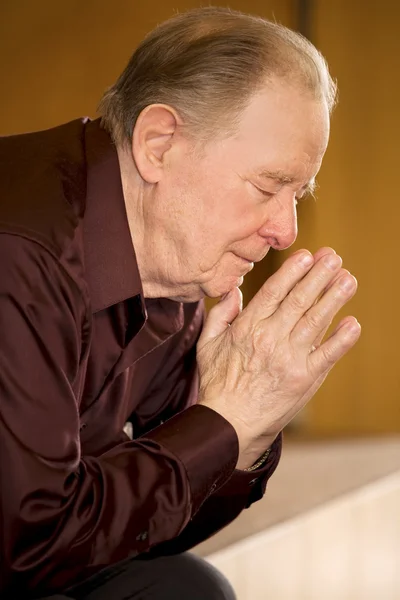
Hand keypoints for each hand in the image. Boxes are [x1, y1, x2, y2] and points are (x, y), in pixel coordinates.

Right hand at [197, 248, 360, 467]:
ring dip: (334, 298)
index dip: (292, 271)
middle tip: (334, 257)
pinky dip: (341, 339)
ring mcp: (289, 359)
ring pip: (315, 322)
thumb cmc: (217, 385)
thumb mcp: (207, 345)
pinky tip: (353, 323)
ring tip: (348, 279)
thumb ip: (220, 314)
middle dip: (319, 276)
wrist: (230, 425)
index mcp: (247, 328)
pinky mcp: (304, 380)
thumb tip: (235, 290)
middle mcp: (270, 339)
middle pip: (299, 301)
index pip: (273, 292)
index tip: (307, 255)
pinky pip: (327, 355)